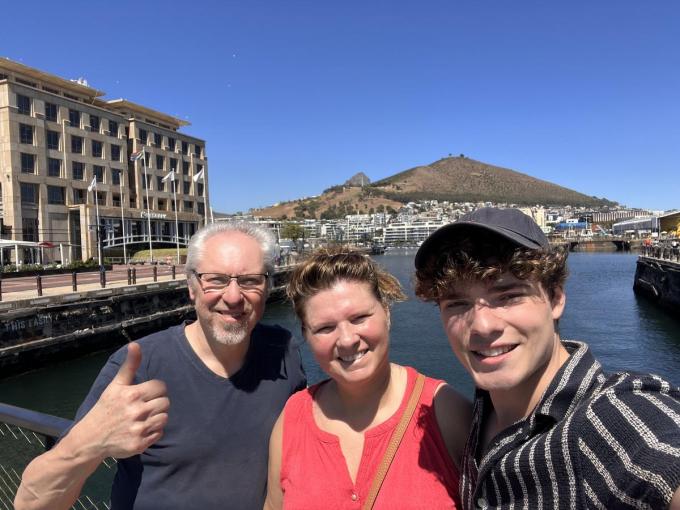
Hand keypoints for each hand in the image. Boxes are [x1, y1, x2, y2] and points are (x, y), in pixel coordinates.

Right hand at [77, 342, 168, 459]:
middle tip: (145, 406)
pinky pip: (160, 433)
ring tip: (144, 417)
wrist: (90, 438)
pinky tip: (141, 428)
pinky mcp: (140, 444)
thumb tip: (135, 344)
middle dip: (157, 402)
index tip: (146, 393)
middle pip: (166, 402)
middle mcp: (137, 412)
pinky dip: (154, 431)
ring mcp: (139, 429)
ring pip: (165, 418)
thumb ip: (129, 366)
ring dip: (157, 416)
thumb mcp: (115, 385)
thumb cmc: (105, 407)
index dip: (155, 389)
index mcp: (132, 394)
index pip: (161, 387)